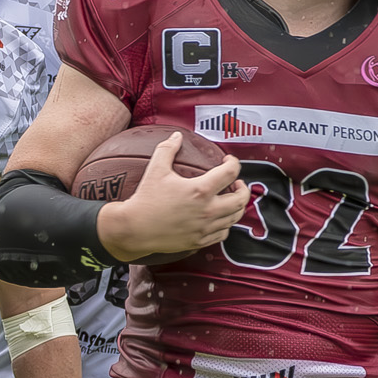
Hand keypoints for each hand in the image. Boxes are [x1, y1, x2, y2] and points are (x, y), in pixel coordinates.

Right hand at [96, 132, 248, 260]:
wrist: (134, 228)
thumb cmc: (145, 199)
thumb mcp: (156, 169)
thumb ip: (167, 149)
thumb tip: (176, 136)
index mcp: (200, 190)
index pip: (231, 173)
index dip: (233, 163)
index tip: (228, 161)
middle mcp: (207, 210)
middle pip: (241, 199)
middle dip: (243, 188)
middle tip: (235, 183)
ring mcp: (205, 227)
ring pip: (234, 217)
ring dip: (237, 206)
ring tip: (230, 199)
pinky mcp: (199, 241)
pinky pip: (222, 233)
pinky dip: (225, 224)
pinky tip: (219, 218)